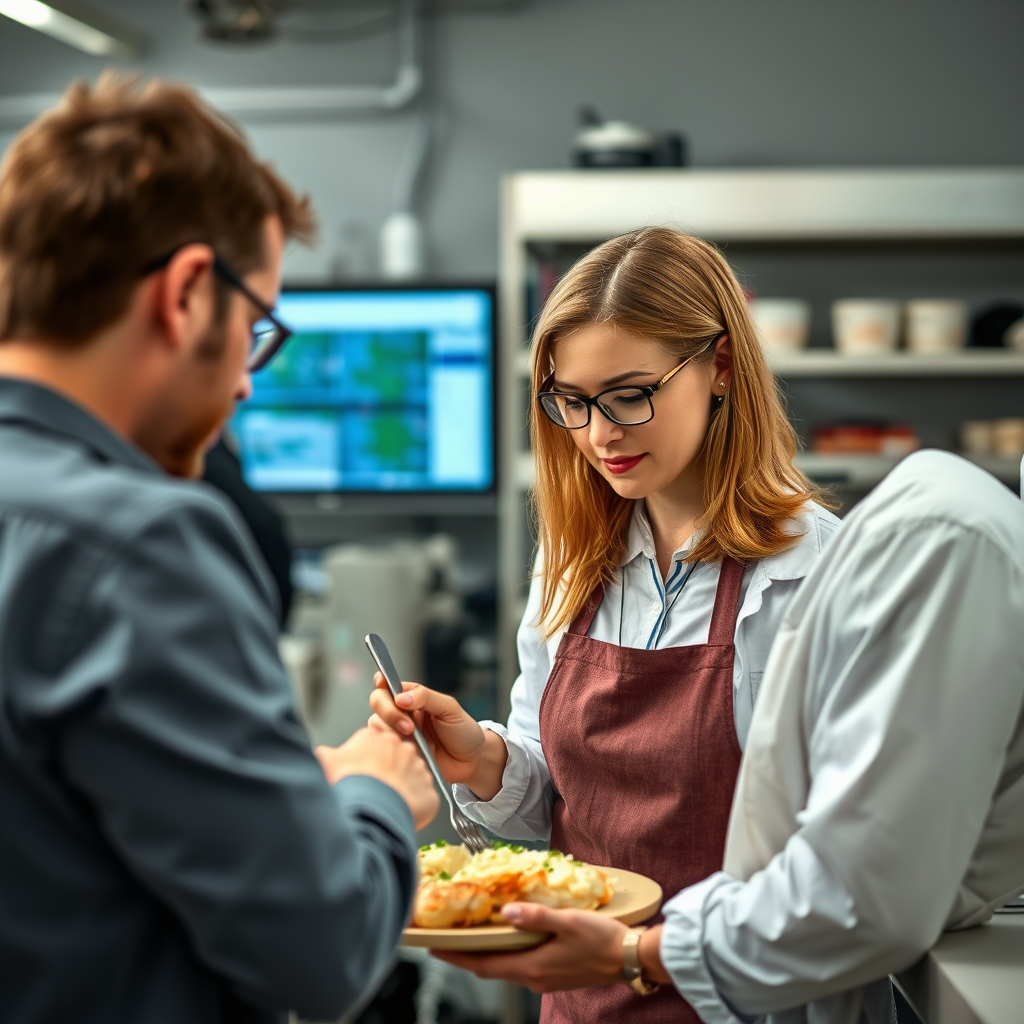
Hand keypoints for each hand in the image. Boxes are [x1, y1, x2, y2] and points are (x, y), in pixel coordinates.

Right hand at [315, 727, 438, 829]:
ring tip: (386, 803)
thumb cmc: (348, 786)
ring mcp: (418, 767)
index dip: (367, 760)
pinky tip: (400, 812)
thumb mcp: (324, 763)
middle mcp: (400, 746)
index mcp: (375, 737)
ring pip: (411, 776)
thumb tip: (321, 755)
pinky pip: (423, 797)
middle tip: (373, 790)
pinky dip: (414, 805)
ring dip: (401, 787)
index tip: (362, 774)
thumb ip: (324, 755)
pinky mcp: (429, 790)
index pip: (374, 743)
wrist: (370, 811)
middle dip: (386, 772)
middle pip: (394, 757)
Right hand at [368, 674, 507, 797]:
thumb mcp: (450, 708)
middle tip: (409, 726)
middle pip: (378, 703)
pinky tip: (410, 752)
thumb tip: (401, 697)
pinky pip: (383, 748)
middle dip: (389, 712)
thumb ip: (426, 697)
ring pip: (377, 725)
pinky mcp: (398, 752)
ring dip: (391, 731)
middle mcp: (402, 713)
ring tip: (413, 741)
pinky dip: (393, 748)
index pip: (390, 685)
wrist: (470, 761)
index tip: (381, 682)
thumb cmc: (463, 731)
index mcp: (413, 698)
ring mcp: (398, 733)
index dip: (381, 681)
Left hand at [433, 904, 628, 992]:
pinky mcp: (553, 974)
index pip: (484, 964)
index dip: (456, 956)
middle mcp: (534, 978)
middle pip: (489, 967)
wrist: (630, 958)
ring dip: (484, 952)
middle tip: (443, 938)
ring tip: (467, 934)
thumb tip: (506, 912)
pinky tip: (504, 937)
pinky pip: (518, 964)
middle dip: (464, 955)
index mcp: (532, 968)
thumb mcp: (569, 922)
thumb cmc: (602, 939)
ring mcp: (543, 978)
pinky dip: (504, 952)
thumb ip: (536, 917)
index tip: (433, 947)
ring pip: (504, 966)